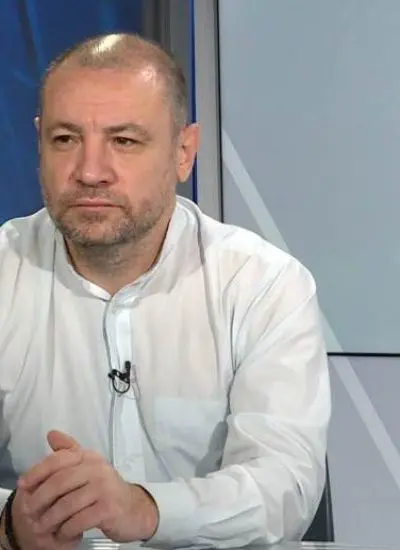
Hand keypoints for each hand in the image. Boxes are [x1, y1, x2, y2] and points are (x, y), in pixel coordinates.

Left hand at [16, 431, 158, 544]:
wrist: (134, 509)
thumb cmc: (106, 490)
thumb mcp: (89, 467)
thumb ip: (70, 452)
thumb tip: (52, 434)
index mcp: (90, 457)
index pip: (59, 459)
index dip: (37, 471)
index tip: (23, 485)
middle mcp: (98, 469)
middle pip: (60, 481)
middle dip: (39, 498)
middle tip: (28, 512)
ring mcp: (105, 488)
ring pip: (67, 504)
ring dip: (50, 519)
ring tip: (42, 527)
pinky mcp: (109, 509)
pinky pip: (78, 521)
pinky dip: (66, 530)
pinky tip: (62, 533)